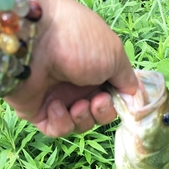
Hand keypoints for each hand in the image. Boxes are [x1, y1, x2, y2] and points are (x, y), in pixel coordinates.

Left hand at [5, 0, 137, 136]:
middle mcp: (76, 83)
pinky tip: (55, 106)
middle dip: (102, 112)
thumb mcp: (115, 55)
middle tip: (97, 101)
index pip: (113, 95)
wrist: (32, 38)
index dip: (119, 103)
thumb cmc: (78, 40)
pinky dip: (61, 122)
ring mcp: (56, 97)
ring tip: (78, 105)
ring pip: (79, 124)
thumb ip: (128, 81)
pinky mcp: (36, 111)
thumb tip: (137, 99)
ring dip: (83, 118)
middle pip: (98, 114)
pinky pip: (57, 129)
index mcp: (95, 67)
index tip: (124, 103)